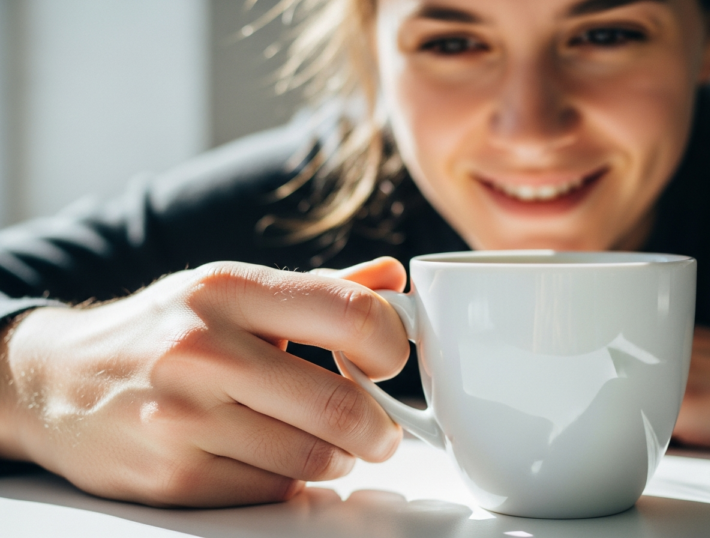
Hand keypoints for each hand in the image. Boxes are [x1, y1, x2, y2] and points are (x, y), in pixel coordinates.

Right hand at [0, 257, 408, 505]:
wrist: (55, 379)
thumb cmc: (159, 329)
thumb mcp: (231, 289)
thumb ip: (320, 288)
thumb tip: (395, 278)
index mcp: (227, 289)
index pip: (349, 313)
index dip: (391, 345)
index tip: (388, 362)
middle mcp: (203, 348)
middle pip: (341, 404)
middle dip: (380, 428)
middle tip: (381, 430)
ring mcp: (183, 417)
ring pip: (313, 457)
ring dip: (340, 457)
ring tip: (331, 444)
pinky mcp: (172, 476)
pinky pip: (272, 489)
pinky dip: (292, 479)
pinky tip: (278, 457)